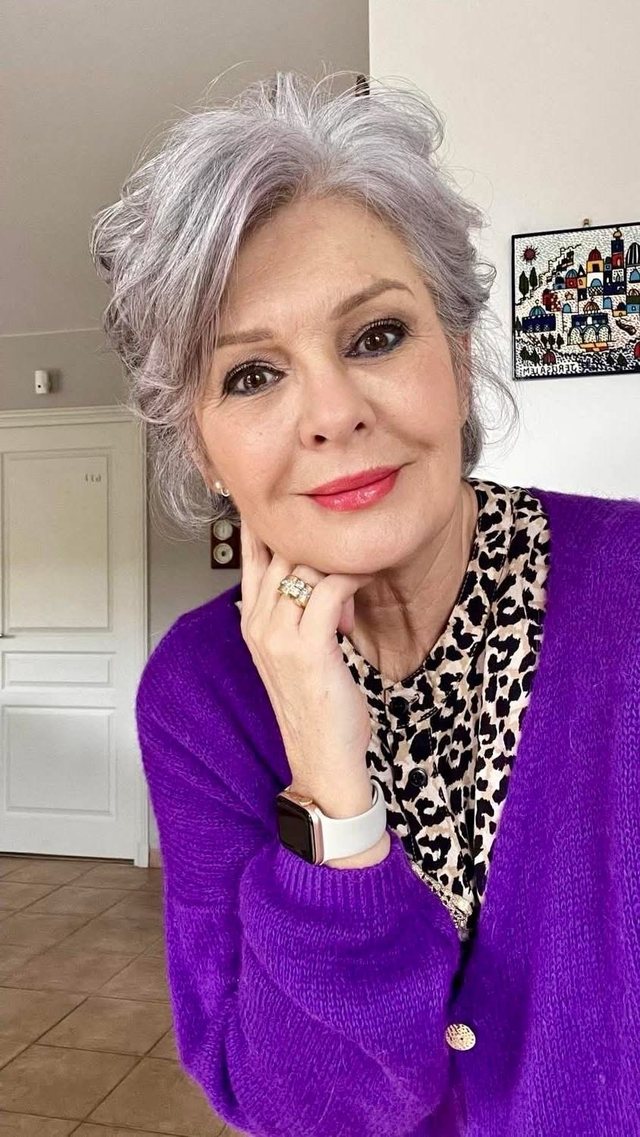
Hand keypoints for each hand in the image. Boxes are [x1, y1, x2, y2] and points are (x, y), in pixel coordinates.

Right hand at [238, 517, 374, 792]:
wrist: (322, 758)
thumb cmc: (317, 705)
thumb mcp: (295, 652)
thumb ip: (293, 612)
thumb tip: (312, 575)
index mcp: (251, 621)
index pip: (249, 553)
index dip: (266, 521)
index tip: (287, 497)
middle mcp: (257, 623)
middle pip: (279, 550)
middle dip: (317, 543)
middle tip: (346, 551)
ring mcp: (278, 636)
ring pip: (303, 565)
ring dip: (338, 561)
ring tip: (359, 572)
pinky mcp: (308, 647)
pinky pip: (328, 589)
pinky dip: (351, 577)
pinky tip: (365, 577)